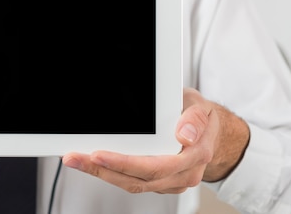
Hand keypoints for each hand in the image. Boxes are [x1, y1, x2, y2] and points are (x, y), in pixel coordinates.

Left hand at [62, 88, 249, 193]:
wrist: (213, 133)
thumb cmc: (202, 117)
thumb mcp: (202, 107)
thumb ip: (195, 118)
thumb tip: (185, 135)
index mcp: (193, 156)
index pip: (154, 166)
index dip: (124, 164)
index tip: (100, 155)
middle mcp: (181, 174)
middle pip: (137, 180)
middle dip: (103, 170)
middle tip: (77, 158)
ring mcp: (170, 181)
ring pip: (132, 184)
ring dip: (101, 174)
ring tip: (77, 160)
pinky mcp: (159, 181)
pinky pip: (133, 182)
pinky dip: (111, 174)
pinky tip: (93, 164)